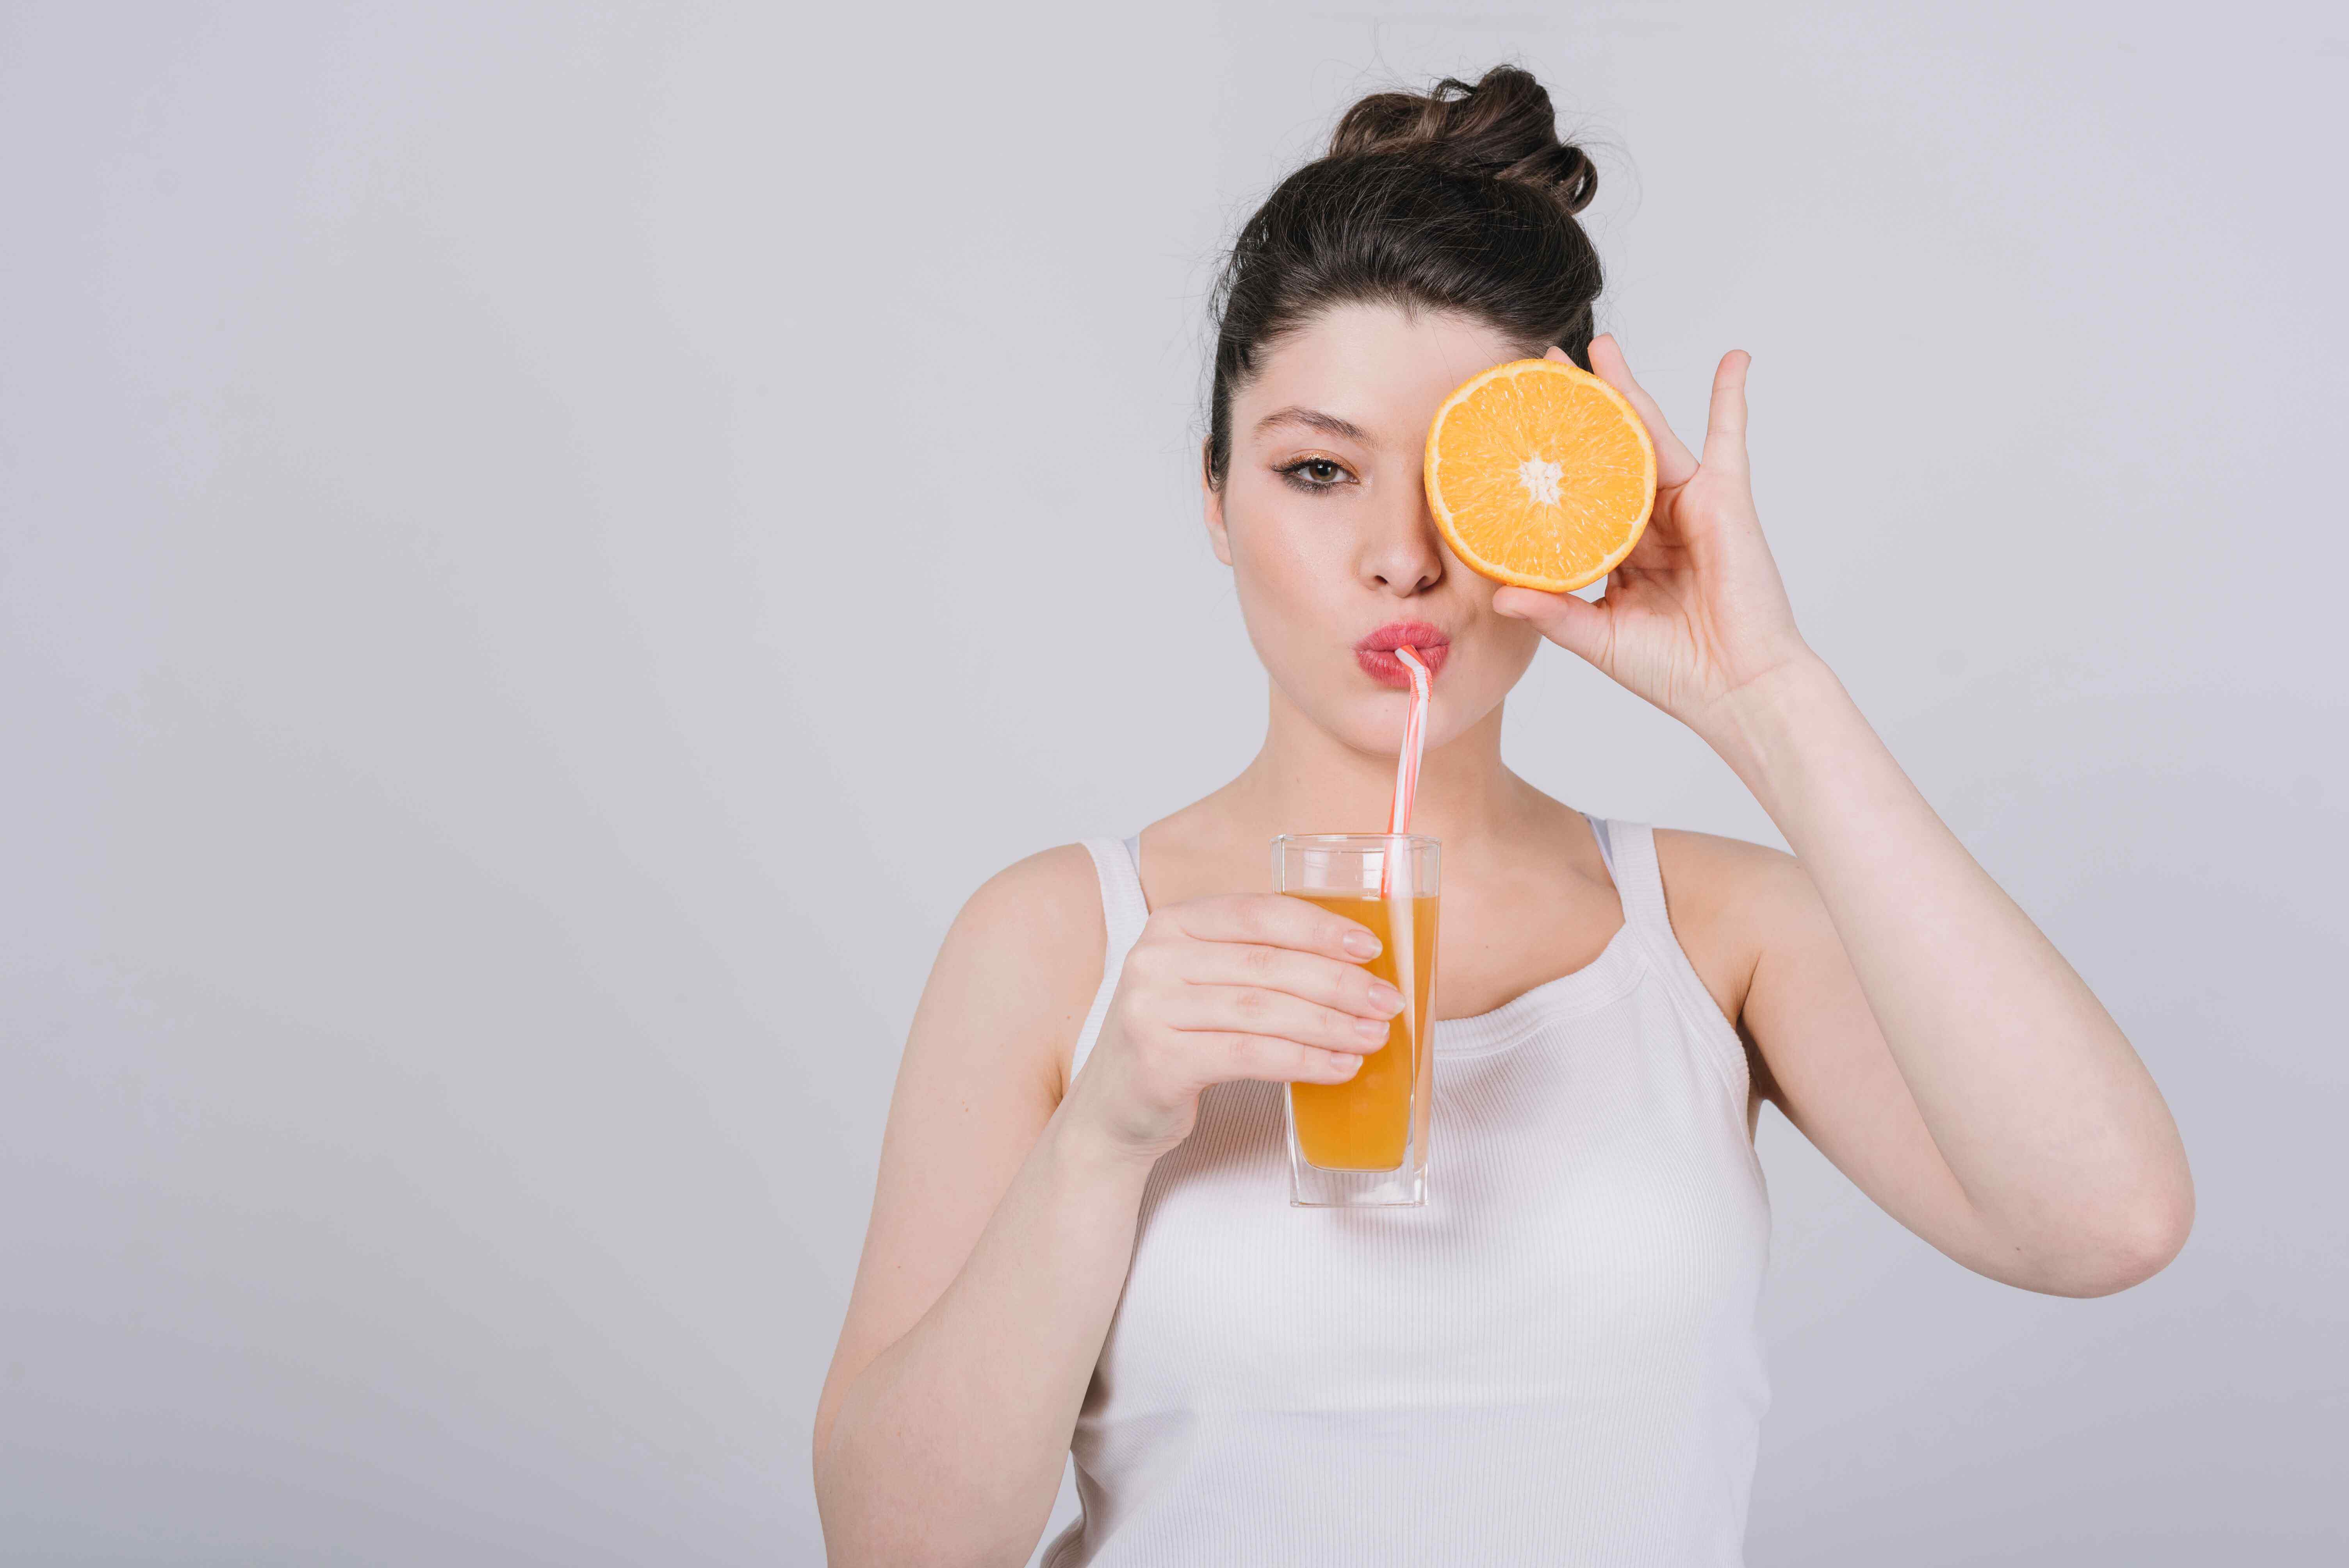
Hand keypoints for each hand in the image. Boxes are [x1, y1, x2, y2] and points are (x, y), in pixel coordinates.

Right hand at [1057, 894, 1405, 1166]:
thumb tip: (1355, 964)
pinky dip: (1302, 1060)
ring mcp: (1150, 1008)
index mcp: (1173, 924)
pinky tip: (1338, 1068)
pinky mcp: (1157, 1059)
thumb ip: (1257, 962)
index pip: (1257, 913)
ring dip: (1329, 1024)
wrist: (1113, 1110)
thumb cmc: (1178, 1039)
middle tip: (1386, 1002)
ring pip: (1262, 1010)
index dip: (1319, 928)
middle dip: (1338, 982)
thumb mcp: (1205, 984)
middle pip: (1267, 964)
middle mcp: (1155, 958)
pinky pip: (1248, 1054)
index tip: (1372, 949)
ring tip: (1372, 1037)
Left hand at [1491, 335, 1814, 740]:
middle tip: (1543, 367)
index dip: (1549, 463)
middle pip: (1609, 452)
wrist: (1736, 691)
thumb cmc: (1675, 672)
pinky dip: (1731, 397)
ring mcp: (1690, 506)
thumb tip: (1498, 594)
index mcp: (1620, 551)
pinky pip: (1730, 438)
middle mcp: (1652, 523)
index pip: (1577, 495)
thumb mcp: (1598, 639)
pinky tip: (1735, 357)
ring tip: (1599, 346)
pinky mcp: (1725, 501)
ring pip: (1651, 435)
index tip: (1514, 432)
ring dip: (1628, 388)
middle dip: (1579, 409)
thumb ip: (1552, 611)